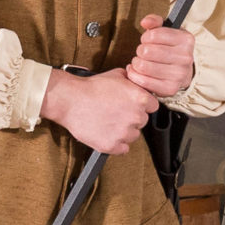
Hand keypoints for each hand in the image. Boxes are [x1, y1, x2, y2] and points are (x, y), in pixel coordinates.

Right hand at [38, 67, 155, 154]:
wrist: (70, 100)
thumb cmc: (91, 87)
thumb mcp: (117, 75)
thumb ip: (133, 81)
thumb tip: (140, 81)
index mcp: (141, 99)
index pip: (153, 107)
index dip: (142, 106)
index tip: (132, 106)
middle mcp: (136, 116)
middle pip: (142, 122)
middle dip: (132, 118)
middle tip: (117, 113)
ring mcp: (124, 132)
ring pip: (133, 136)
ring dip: (124, 132)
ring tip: (109, 123)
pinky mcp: (111, 145)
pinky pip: (123, 149)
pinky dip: (117, 145)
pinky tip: (107, 134)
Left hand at [122, 18, 194, 96]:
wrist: (181, 72)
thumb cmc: (169, 48)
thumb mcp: (165, 31)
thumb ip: (154, 21)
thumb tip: (145, 22)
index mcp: (187, 40)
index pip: (153, 35)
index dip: (145, 37)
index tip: (147, 40)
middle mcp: (186, 57)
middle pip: (146, 51)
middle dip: (140, 51)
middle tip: (143, 53)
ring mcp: (179, 75)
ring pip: (143, 66)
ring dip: (136, 63)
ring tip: (140, 62)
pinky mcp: (170, 88)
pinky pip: (142, 81)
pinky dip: (134, 75)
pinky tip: (137, 72)